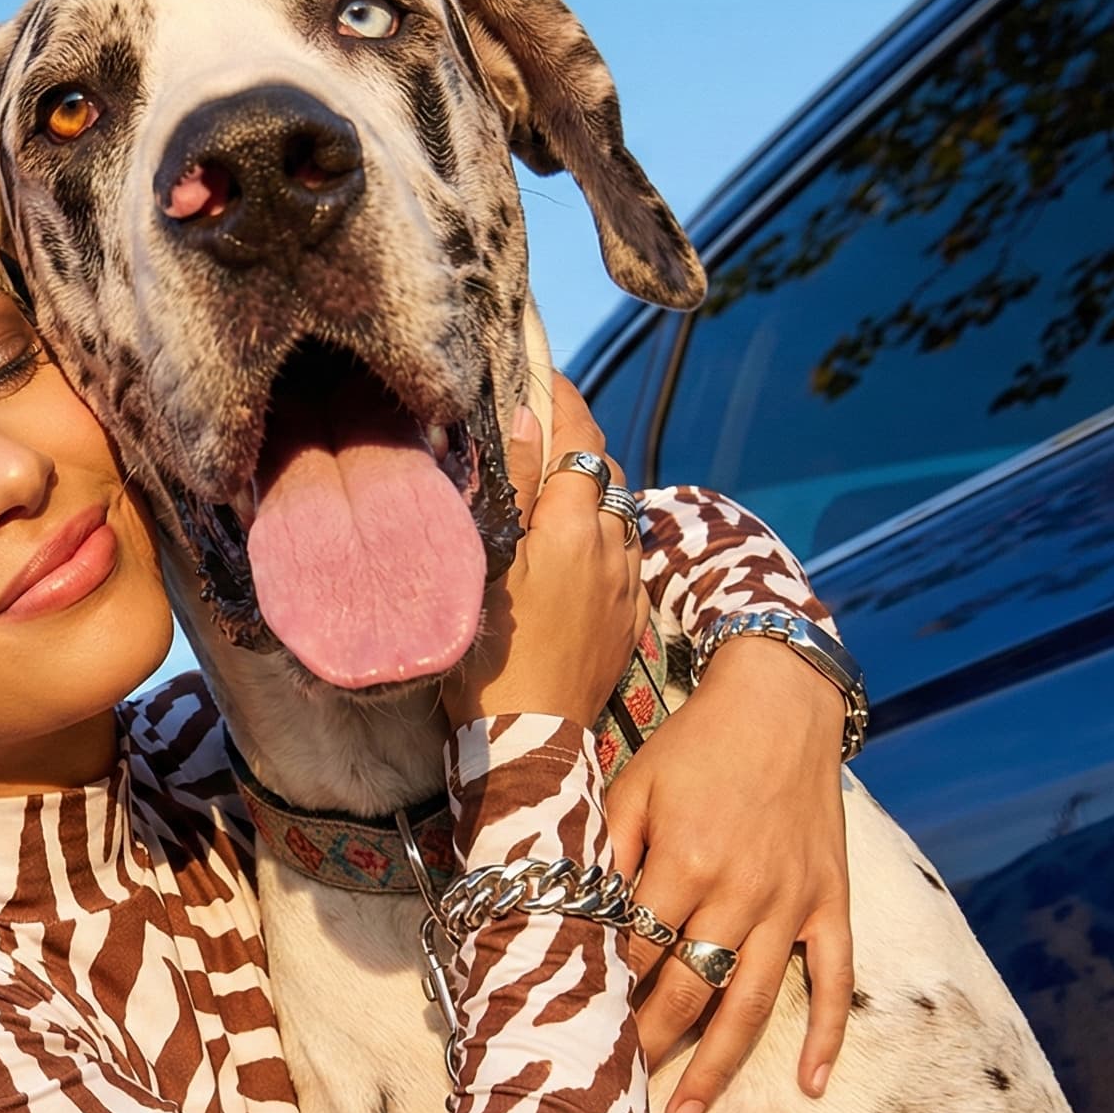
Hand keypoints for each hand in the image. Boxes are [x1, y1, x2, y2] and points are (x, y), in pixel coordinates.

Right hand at [446, 373, 643, 723]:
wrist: (527, 739)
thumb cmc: (487, 655)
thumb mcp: (482, 562)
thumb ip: (511, 488)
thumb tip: (527, 420)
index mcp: (573, 527)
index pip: (579, 439)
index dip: (563, 399)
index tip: (541, 373)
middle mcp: (612, 549)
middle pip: (605, 470)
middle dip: (576, 441)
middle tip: (536, 429)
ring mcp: (626, 587)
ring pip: (619, 514)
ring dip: (590, 491)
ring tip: (551, 490)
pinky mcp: (631, 620)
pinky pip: (625, 559)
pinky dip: (602, 537)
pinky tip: (575, 552)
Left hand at [608, 638, 853, 1112]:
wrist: (780, 705)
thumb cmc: (695, 746)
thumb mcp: (632, 785)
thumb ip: (608, 852)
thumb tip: (581, 914)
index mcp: (685, 862)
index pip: (634, 950)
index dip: (604, 992)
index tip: (577, 1029)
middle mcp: (741, 892)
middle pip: (688, 991)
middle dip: (650, 1046)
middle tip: (619, 1091)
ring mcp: (792, 904)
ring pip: (751, 1003)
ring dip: (719, 1063)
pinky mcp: (831, 904)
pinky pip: (835, 981)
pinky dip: (826, 1034)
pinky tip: (809, 1080)